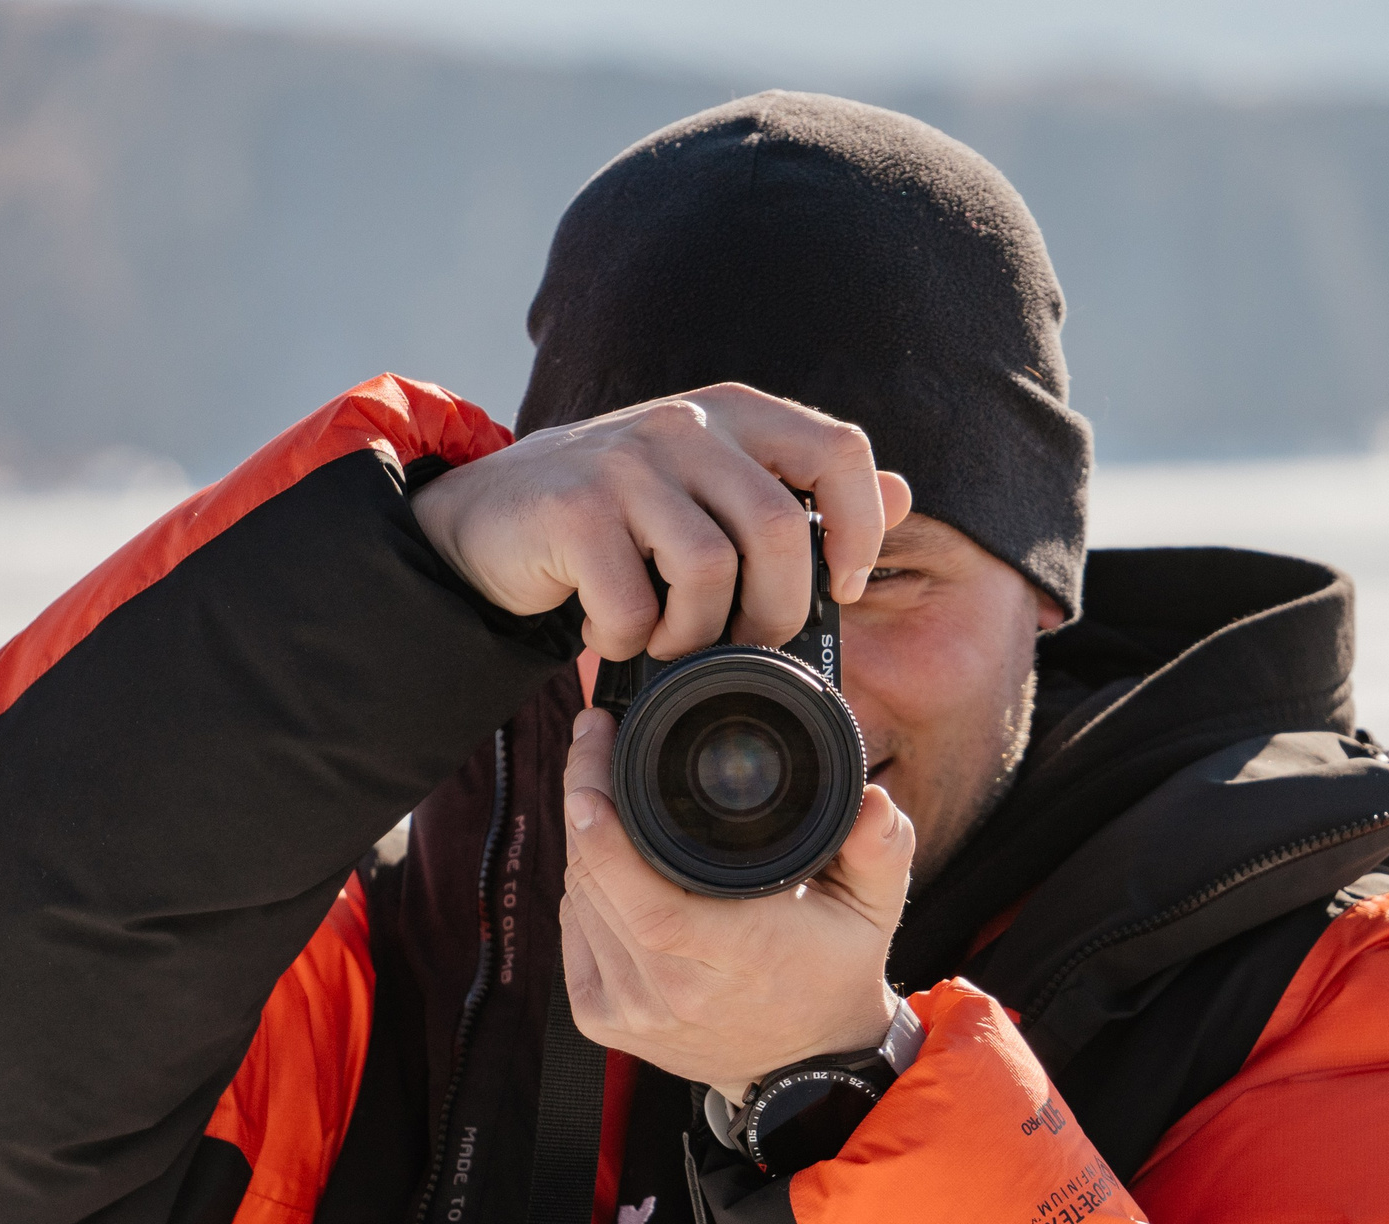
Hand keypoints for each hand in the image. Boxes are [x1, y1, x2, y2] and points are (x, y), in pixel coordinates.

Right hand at [413, 384, 913, 659]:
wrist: (486, 522)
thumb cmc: (615, 519)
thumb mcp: (710, 490)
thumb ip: (799, 492)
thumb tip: (903, 492)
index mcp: (734, 414)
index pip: (840, 451)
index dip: (860, 527)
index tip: (842, 586)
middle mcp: (685, 423)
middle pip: (778, 528)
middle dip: (775, 612)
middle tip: (744, 645)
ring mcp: (625, 460)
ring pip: (710, 568)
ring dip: (696, 633)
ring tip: (667, 641)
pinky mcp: (573, 508)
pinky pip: (634, 602)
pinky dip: (629, 639)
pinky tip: (610, 633)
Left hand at [560, 707, 910, 1097]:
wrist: (804, 1065)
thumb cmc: (833, 970)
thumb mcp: (873, 909)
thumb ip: (880, 850)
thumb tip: (873, 802)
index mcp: (737, 958)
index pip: (651, 904)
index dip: (606, 838)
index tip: (593, 773)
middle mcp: (674, 992)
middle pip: (598, 883)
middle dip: (584, 802)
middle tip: (595, 745)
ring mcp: (631, 1013)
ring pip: (578, 899)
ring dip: (584, 843)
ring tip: (606, 798)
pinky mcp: (602, 1022)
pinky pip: (572, 929)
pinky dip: (584, 890)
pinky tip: (610, 867)